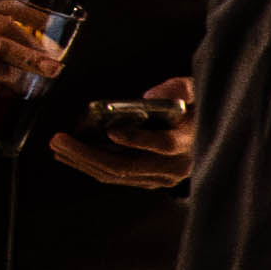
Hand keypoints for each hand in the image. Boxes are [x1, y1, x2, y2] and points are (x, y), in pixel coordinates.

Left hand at [51, 74, 195, 192]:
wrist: (213, 135)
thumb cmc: (196, 108)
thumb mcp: (193, 90)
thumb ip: (176, 89)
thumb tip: (149, 97)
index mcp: (187, 142)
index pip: (161, 145)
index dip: (136, 140)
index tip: (111, 132)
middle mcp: (174, 166)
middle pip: (127, 166)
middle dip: (87, 154)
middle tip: (59, 139)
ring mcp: (161, 177)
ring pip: (117, 175)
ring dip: (82, 161)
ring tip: (57, 146)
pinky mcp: (149, 180)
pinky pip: (116, 176)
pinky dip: (90, 166)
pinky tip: (70, 155)